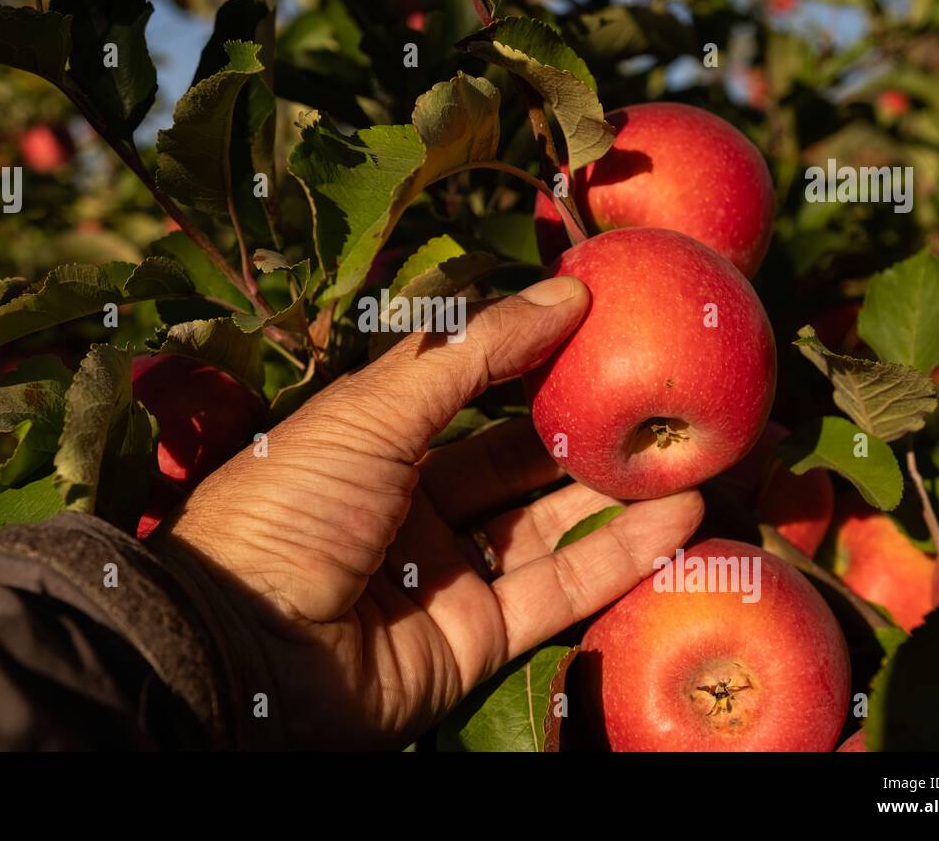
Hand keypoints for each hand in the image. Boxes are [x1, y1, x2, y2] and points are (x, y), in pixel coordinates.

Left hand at [157, 276, 703, 748]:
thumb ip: (472, 354)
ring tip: (695, 448)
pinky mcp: (478, 638)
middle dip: (587, 429)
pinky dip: (623, 554)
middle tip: (664, 390)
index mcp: (376, 442)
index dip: (533, 358)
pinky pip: (560, 589)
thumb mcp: (373, 411)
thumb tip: (562, 292)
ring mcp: (448, 574)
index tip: (605, 320)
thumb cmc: (291, 503)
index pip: (471, 391)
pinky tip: (684, 515)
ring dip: (621, 491)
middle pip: (518, 461)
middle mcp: (416, 505)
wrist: (242, 646)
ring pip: (550, 524)